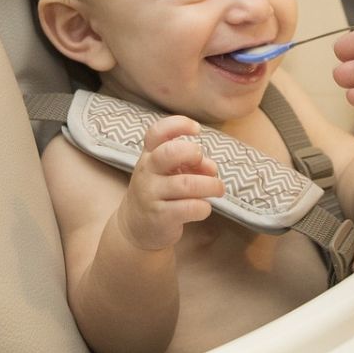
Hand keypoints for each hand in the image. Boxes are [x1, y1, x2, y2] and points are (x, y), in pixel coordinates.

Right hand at [116, 116, 224, 250]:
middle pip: (169, 153)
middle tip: (204, 163)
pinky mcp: (160, 217)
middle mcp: (147, 172)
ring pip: (186, 184)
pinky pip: (189, 208)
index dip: (178, 125)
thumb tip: (211, 168)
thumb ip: (191, 164)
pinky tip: (204, 208)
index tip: (196, 129)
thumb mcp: (169, 172)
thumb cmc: (159, 192)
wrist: (135, 228)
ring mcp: (151, 194)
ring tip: (218, 189)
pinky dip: (204, 207)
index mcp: (149, 155)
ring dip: (210, 185)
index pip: (156, 132)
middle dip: (193, 154)